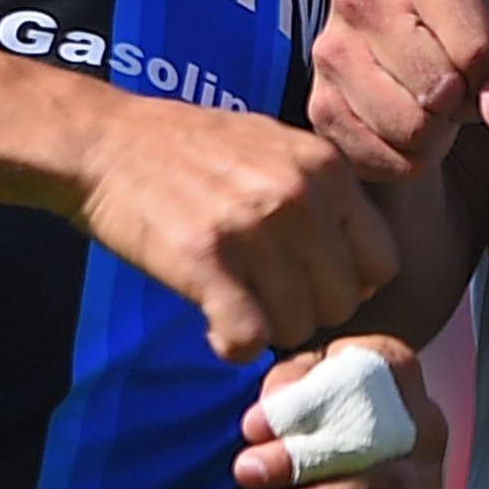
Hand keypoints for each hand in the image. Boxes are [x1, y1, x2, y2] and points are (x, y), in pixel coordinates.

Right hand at [68, 93, 396, 359]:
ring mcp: (254, 229)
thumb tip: (362, 266)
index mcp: (326, 168)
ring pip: (298, 326)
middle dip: (308, 311)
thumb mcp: (276, 145)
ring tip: (237, 306)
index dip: (348, 283)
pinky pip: (248, 339)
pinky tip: (213, 325)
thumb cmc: (189, 147)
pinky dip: (232, 345)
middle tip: (267, 299)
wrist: (106, 142)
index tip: (311, 282)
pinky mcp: (206, 262)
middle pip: (342, 301)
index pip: (382, 262)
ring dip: (268, 330)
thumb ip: (324, 193)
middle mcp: (300, 197)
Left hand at [235, 338, 448, 488]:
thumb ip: (285, 390)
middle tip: (248, 472)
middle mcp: (424, 420)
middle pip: (370, 436)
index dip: (305, 401)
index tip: (251, 427)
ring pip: (384, 488)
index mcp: (394, 372)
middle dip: (303, 458)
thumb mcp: (298, 387)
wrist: (344, 481)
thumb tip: (262, 422)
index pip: (362, 374)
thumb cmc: (320, 420)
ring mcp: (428, 475)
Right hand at [308, 0, 488, 180]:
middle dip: (460, 103)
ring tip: (430, 107)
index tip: (482, 66)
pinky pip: (378, 157)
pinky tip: (405, 128)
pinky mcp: (318, 102)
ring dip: (433, 135)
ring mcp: (331, 50)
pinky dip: (403, 157)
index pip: (476, 51)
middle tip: (453, 88)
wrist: (419, 53)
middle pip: (439, 90)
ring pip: (408, 127)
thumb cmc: (474, 40)